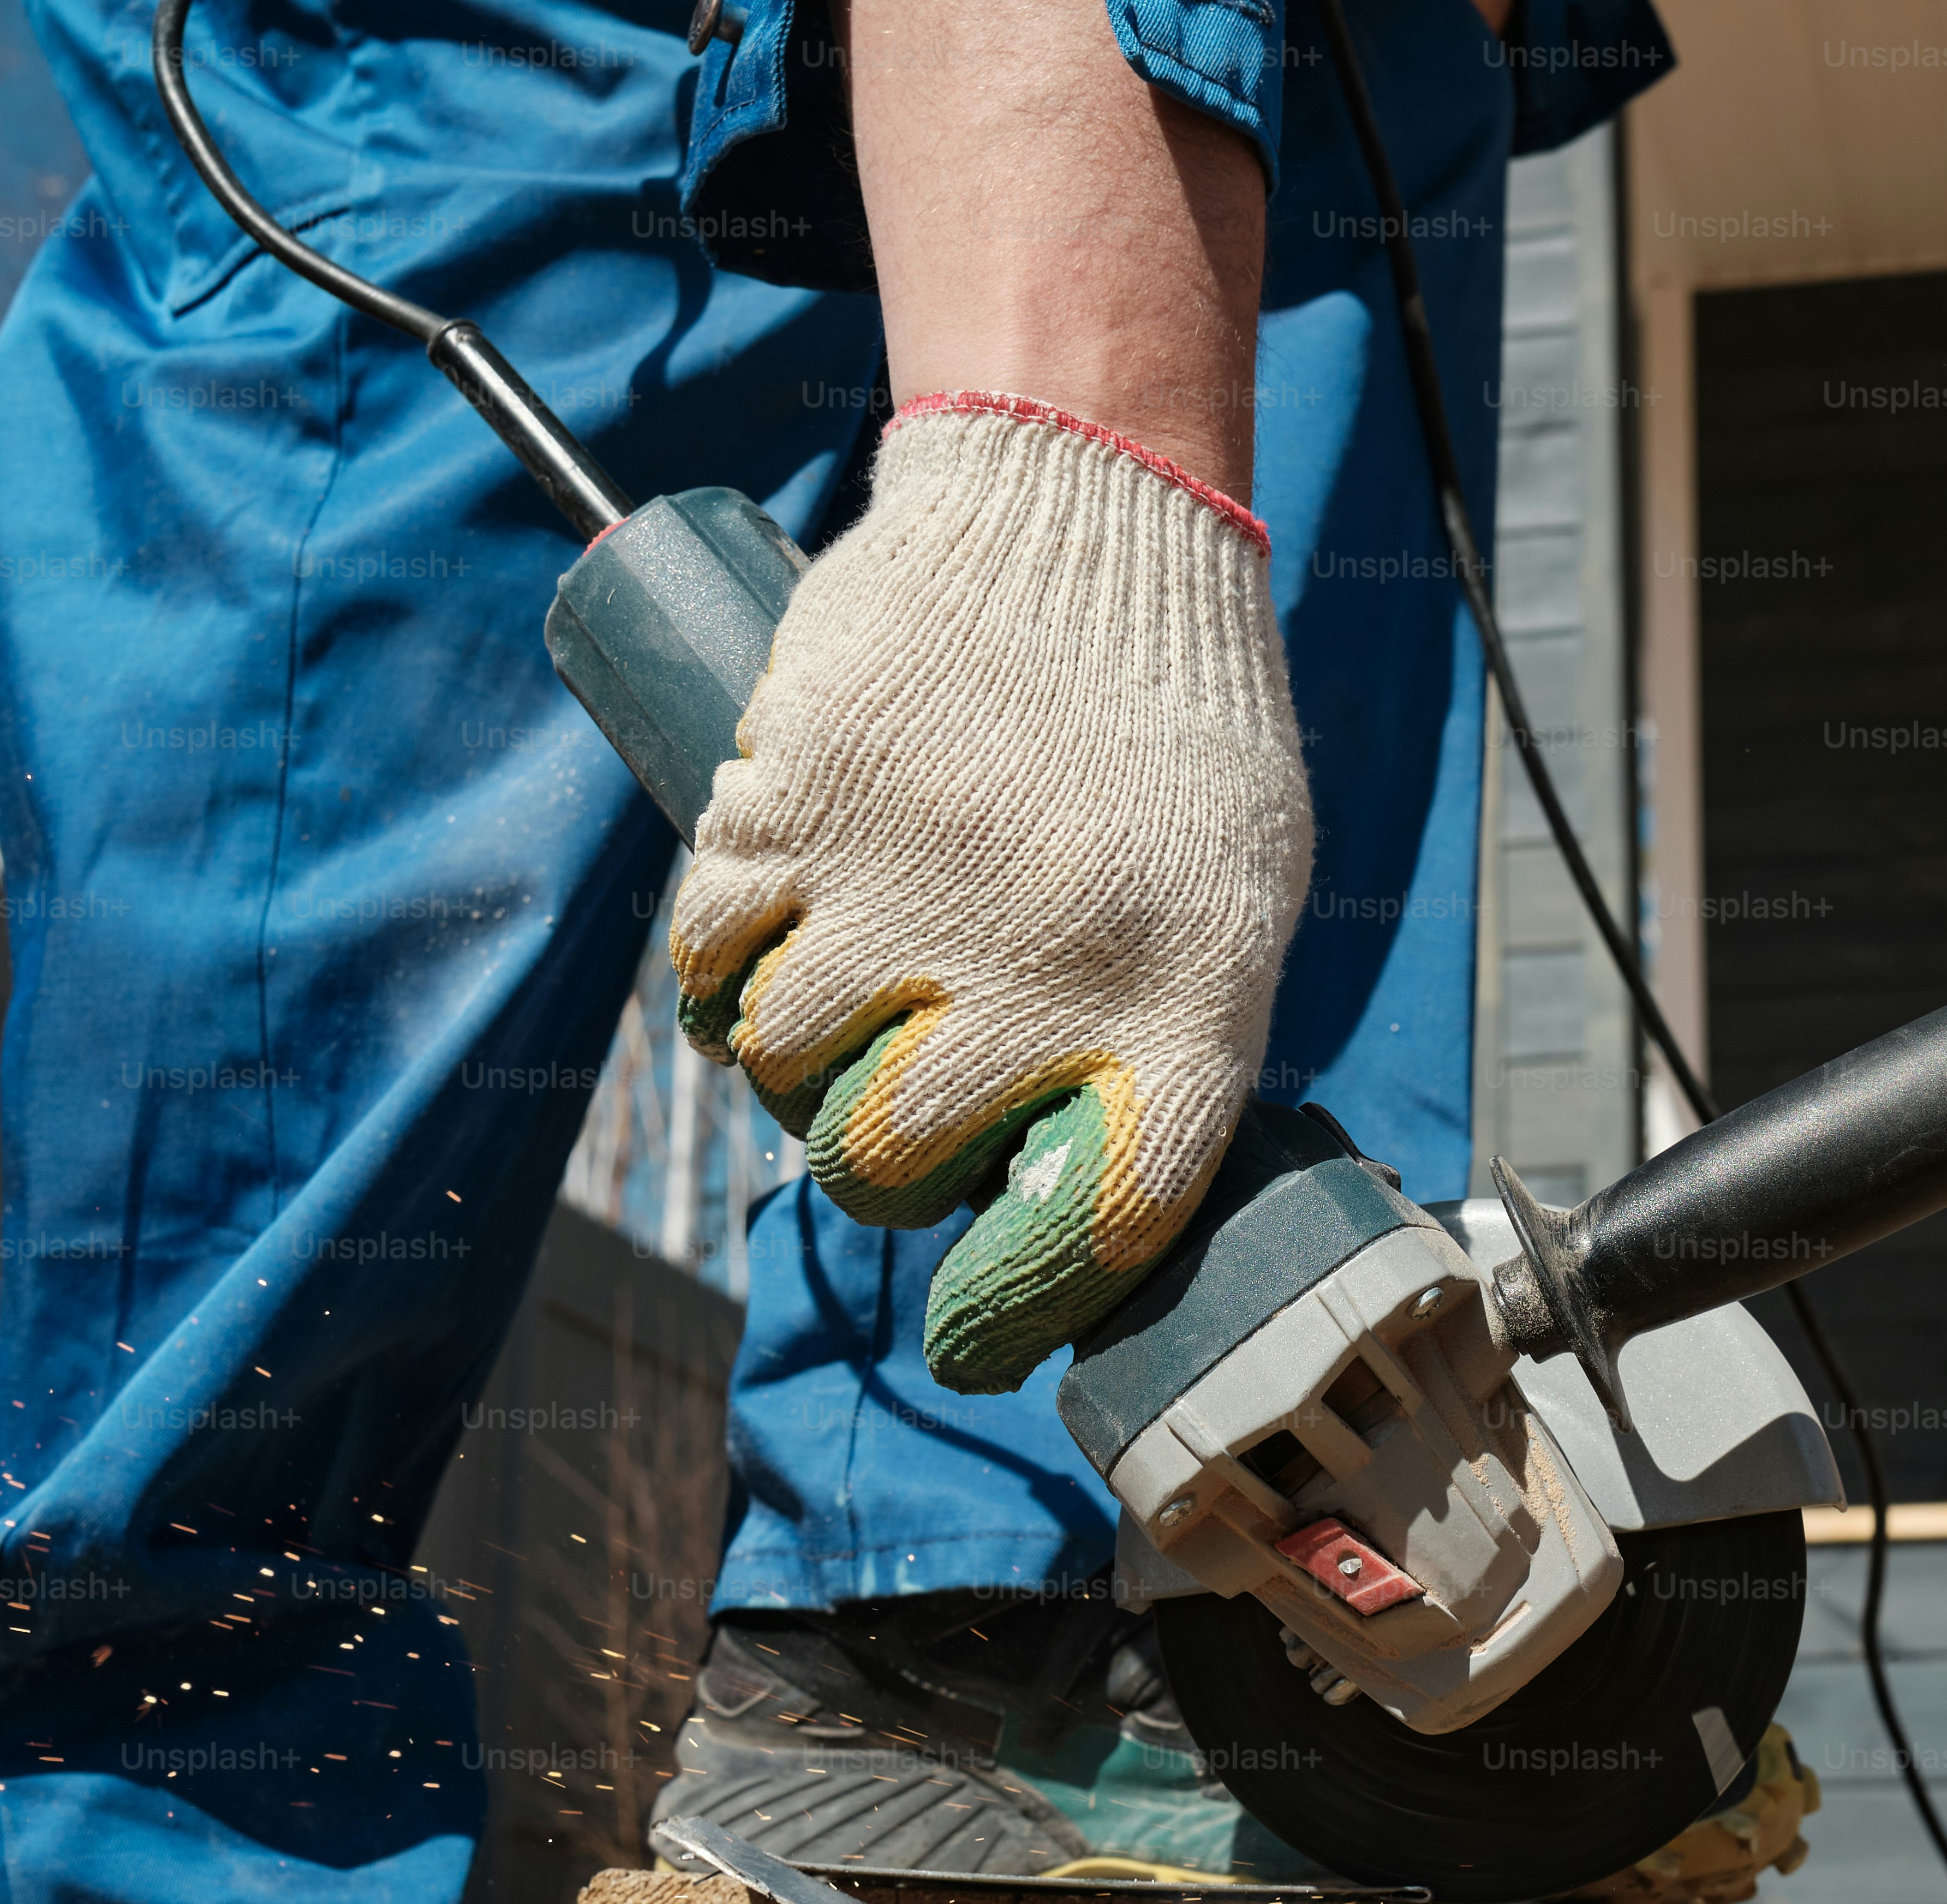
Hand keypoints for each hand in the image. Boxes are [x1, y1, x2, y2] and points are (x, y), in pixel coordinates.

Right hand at [669, 395, 1309, 1392]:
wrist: (1088, 516)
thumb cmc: (1174, 732)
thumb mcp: (1241, 898)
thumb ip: (1166, 1045)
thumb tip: (1063, 1205)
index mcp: (1184, 999)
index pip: (1097, 1226)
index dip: (1019, 1314)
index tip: (973, 1344)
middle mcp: (1044, 962)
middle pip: (895, 1158)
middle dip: (881, 1166)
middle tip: (895, 1112)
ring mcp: (906, 882)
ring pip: (780, 1066)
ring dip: (791, 1066)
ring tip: (840, 1003)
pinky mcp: (794, 801)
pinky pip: (705, 958)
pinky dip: (711, 980)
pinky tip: (758, 947)